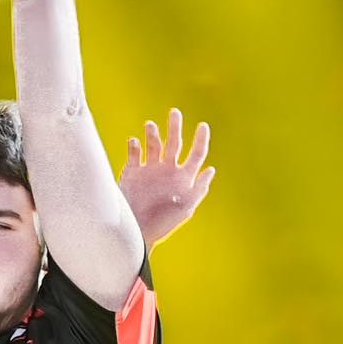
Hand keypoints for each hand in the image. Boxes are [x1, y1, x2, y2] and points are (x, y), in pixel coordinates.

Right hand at [120, 111, 216, 241]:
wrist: (135, 231)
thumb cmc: (162, 223)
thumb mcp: (185, 207)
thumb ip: (198, 188)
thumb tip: (210, 169)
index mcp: (183, 177)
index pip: (196, 154)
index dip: (201, 139)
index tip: (202, 125)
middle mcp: (167, 170)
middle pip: (174, 142)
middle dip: (175, 127)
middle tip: (175, 112)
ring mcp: (149, 170)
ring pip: (153, 144)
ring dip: (152, 133)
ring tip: (150, 126)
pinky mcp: (132, 172)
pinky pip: (134, 153)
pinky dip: (134, 145)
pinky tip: (134, 142)